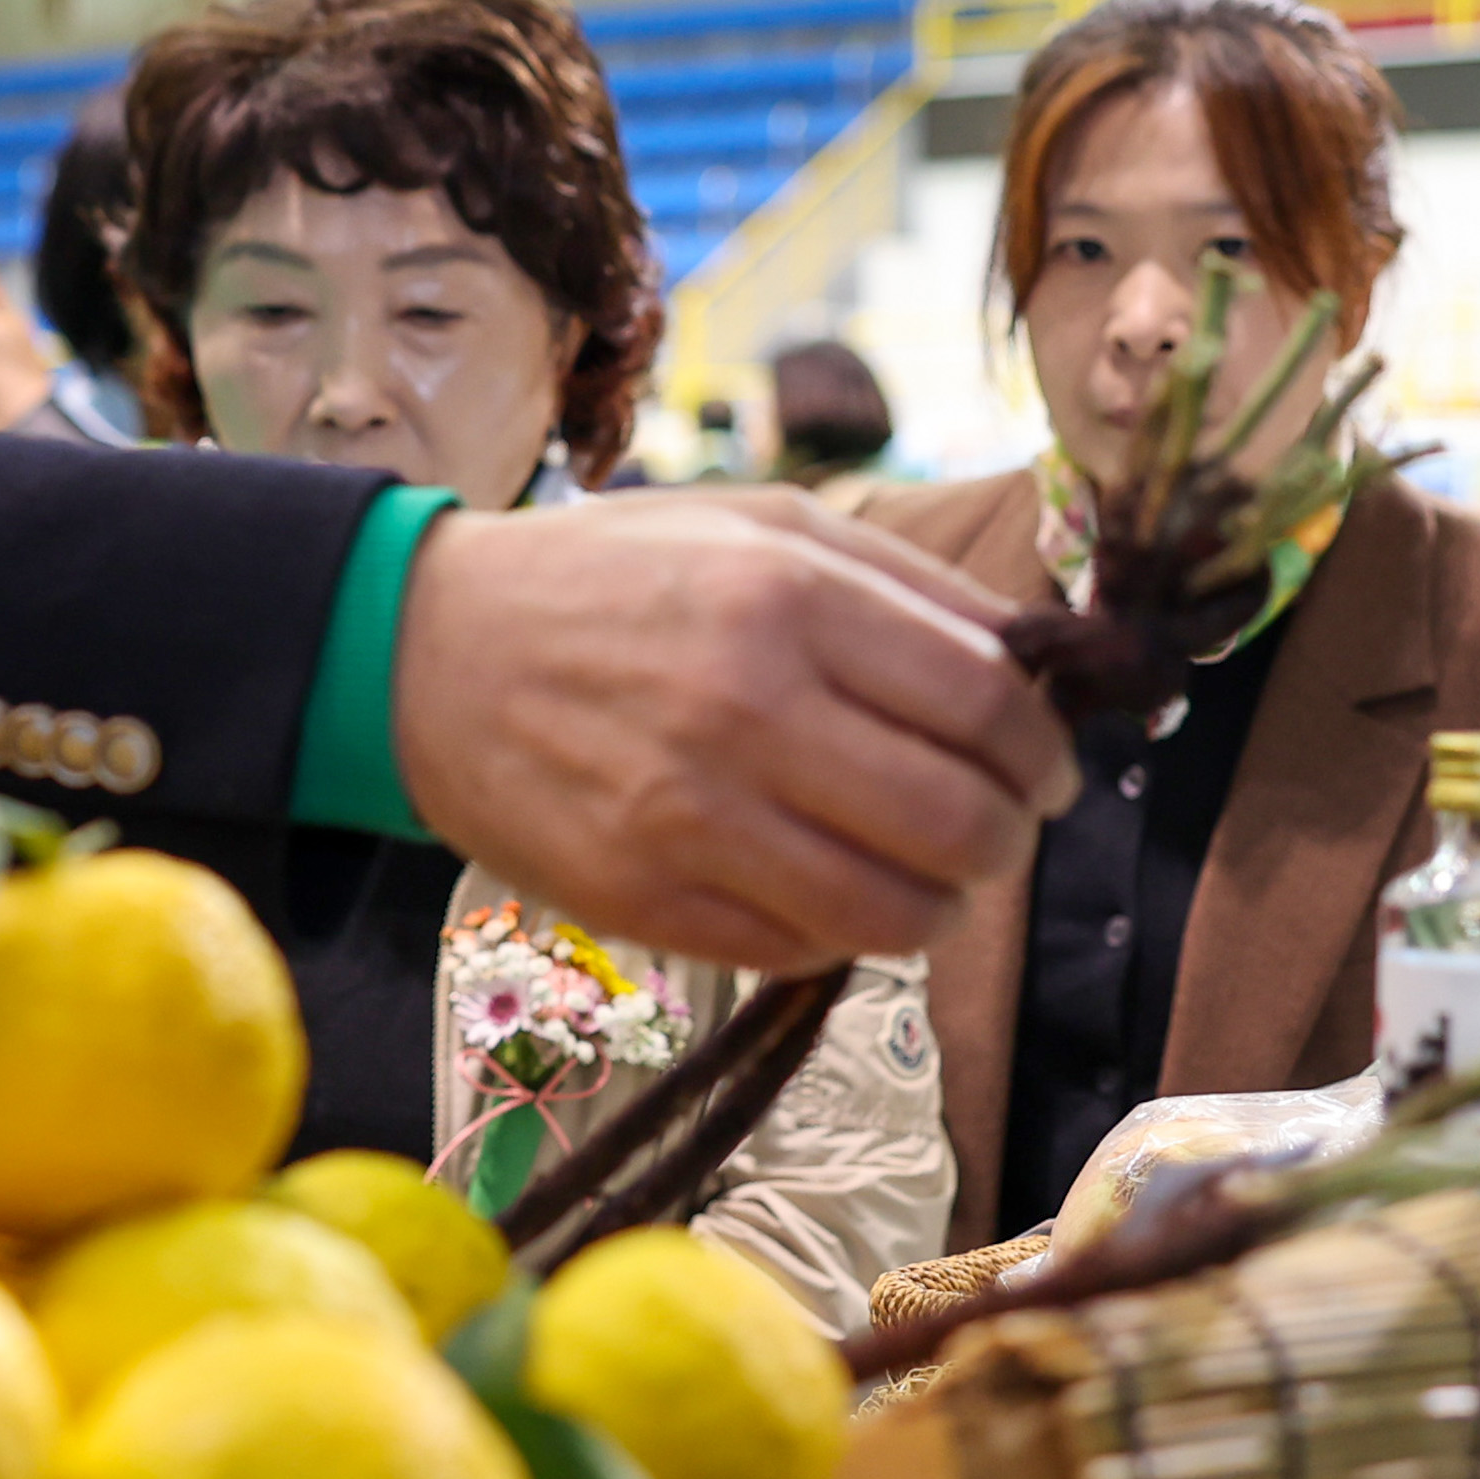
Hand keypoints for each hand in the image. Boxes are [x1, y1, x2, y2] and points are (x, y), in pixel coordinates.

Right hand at [388, 490, 1073, 977]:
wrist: (428, 650)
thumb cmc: (615, 577)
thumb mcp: (766, 526)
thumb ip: (914, 588)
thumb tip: (1051, 664)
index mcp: (788, 596)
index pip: (990, 706)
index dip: (1046, 751)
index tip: (1044, 766)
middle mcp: (744, 708)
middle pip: (962, 823)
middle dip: (1007, 836)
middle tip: (991, 824)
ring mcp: (689, 816)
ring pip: (894, 913)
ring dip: (938, 904)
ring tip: (919, 869)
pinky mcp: (642, 898)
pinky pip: (800, 952)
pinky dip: (838, 931)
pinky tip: (819, 880)